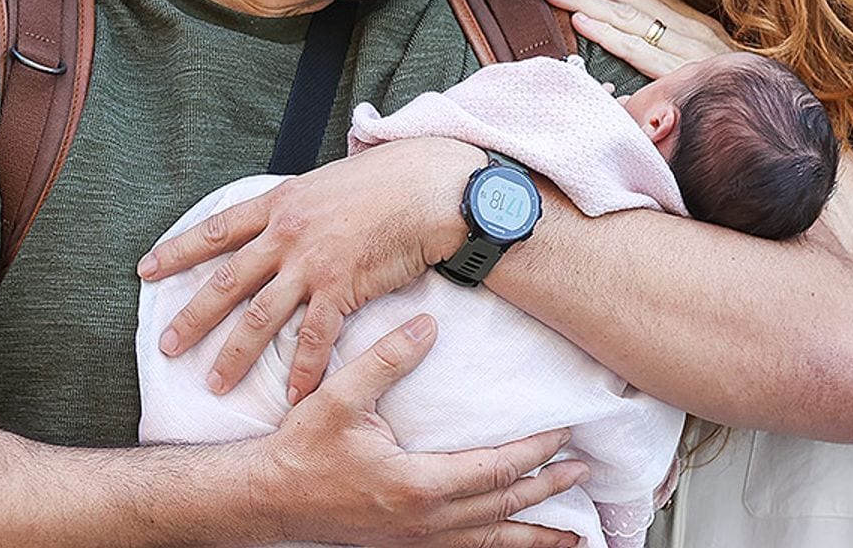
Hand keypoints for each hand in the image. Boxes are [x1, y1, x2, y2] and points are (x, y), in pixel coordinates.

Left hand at [138, 137, 478, 399]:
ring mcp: (312, 262)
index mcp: (281, 202)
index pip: (217, 229)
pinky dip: (304, 370)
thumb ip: (302, 204)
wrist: (428, 187)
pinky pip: (315, 337)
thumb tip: (289, 217)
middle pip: (227, 280)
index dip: (179, 250)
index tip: (146, 268)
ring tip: (214, 384)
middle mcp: (287, 232)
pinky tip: (294, 396)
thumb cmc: (387, 178)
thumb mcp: (330, 181)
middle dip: (193, 316)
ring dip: (236, 354)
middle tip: (166, 345)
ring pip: (261, 317)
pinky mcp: (342, 287)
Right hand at [260, 313, 585, 546]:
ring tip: (571, 536)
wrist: (269, 499)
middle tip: (584, 474)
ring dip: (533, 535)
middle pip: (502, 510)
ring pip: (489, 543)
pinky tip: (509, 546)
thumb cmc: (303, 449)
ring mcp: (414, 541)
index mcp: (416, 486)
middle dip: (548, 492)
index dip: (533, 452)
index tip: (564, 435)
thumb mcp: (341, 396)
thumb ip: (386, 359)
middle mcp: (424, 522)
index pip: (494, 470)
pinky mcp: (403, 546)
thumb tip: (427, 326)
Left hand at [539, 0, 733, 76]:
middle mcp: (689, 28)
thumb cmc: (734, 94)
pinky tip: (581, 22)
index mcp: (692, 21)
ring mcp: (687, 49)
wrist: (774, 116)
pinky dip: (608, 33)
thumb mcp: (703, 64)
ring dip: (585, 0)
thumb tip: (629, 43)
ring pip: (627, 15)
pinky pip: (638, 49)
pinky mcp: (682, 73)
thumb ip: (669, 52)